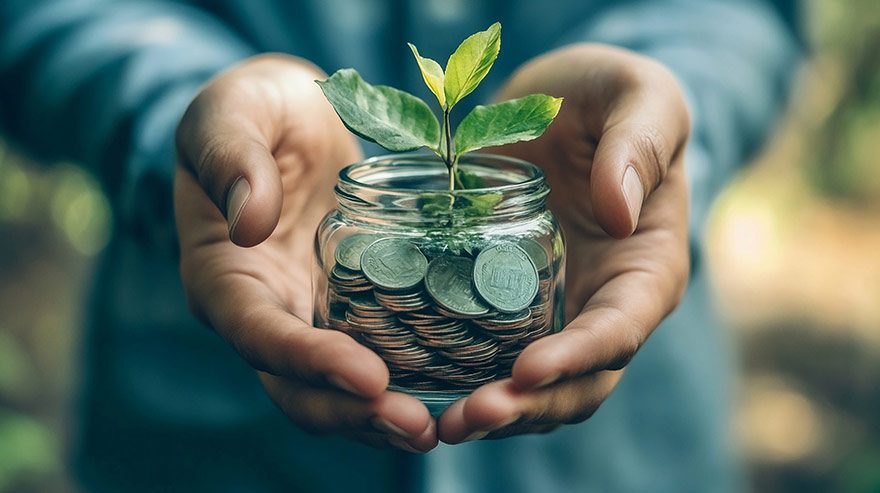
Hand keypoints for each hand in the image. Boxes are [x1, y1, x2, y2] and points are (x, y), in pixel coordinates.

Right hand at [174, 55, 435, 452]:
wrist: (289, 117)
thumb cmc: (252, 109)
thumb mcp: (233, 113)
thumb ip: (231, 159)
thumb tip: (249, 222)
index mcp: (223, 276)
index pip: (259, 335)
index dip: (310, 362)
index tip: (369, 377)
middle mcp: (264, 312)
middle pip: (298, 387)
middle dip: (354, 414)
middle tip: (417, 427)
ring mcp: (308, 315)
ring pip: (336, 389)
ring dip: (383, 416)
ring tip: (441, 428)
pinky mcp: (350, 307)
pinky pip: (375, 355)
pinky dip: (408, 381)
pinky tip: (455, 390)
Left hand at [439, 44, 690, 441]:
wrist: (566, 105)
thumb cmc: (613, 96)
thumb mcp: (639, 97)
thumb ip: (639, 143)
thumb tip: (617, 212)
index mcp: (647, 267)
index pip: (621, 328)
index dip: (578, 357)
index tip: (526, 369)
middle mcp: (605, 304)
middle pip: (578, 381)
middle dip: (528, 407)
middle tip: (468, 419)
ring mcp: (557, 310)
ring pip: (536, 386)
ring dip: (495, 412)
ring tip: (442, 425)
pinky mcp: (511, 303)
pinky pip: (493, 356)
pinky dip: (465, 381)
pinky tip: (418, 388)